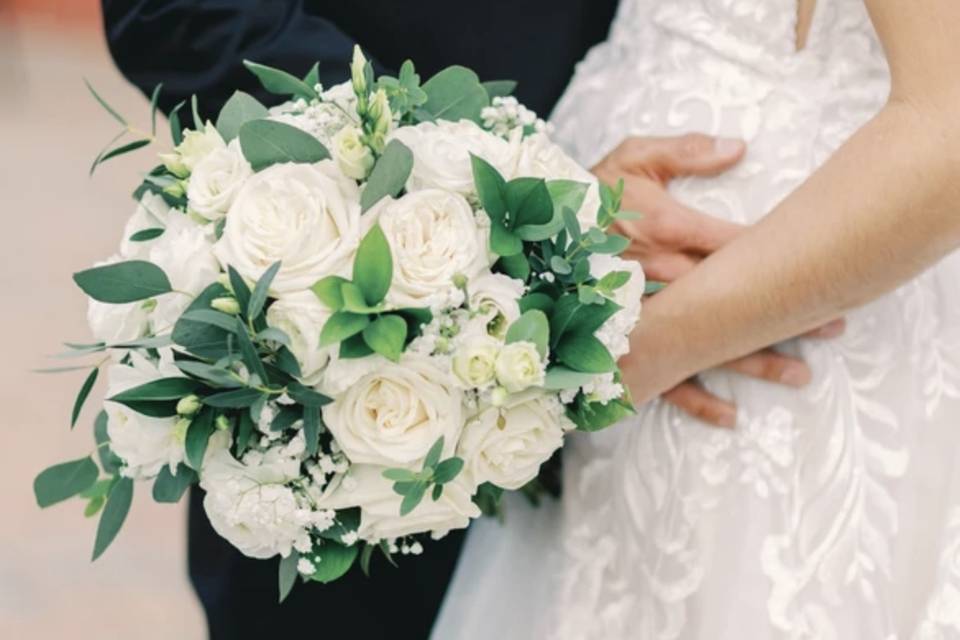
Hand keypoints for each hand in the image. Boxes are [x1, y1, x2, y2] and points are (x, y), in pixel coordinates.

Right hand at [592, 134, 843, 426]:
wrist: (533, 235)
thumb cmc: (587, 194)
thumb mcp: (631, 158)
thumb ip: (684, 151)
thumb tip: (739, 147)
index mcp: (669, 232)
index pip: (737, 247)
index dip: (783, 258)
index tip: (826, 270)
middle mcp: (662, 280)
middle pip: (733, 301)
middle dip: (785, 314)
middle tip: (835, 328)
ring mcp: (644, 318)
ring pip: (705, 344)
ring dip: (755, 360)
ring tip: (800, 373)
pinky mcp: (623, 343)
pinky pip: (658, 376)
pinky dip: (693, 398)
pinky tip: (729, 415)